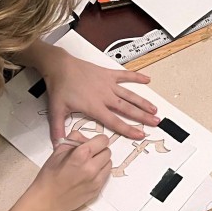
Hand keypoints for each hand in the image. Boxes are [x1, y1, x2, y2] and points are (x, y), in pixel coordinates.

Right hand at [28, 131, 112, 210]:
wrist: (47, 200)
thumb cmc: (49, 176)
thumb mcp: (57, 151)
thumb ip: (74, 140)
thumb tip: (86, 139)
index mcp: (81, 155)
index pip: (103, 140)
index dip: (98, 140)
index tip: (93, 143)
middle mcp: (91, 167)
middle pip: (107, 151)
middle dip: (99, 150)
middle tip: (89, 155)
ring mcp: (96, 180)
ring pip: (109, 163)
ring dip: (101, 162)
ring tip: (88, 165)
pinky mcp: (97, 190)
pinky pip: (106, 175)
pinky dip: (100, 173)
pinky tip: (88, 175)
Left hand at [36, 45, 157, 141]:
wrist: (60, 66)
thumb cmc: (60, 87)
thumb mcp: (56, 111)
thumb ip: (58, 130)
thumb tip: (58, 144)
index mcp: (94, 106)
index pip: (114, 121)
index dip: (128, 129)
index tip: (139, 134)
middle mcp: (104, 96)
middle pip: (128, 109)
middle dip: (143, 117)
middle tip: (155, 122)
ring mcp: (108, 84)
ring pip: (129, 95)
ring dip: (143, 102)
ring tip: (154, 109)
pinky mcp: (107, 74)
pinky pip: (125, 75)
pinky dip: (136, 77)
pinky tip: (147, 80)